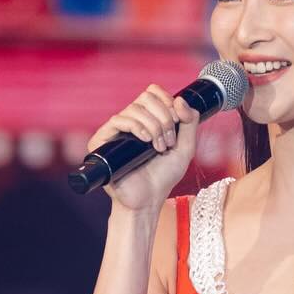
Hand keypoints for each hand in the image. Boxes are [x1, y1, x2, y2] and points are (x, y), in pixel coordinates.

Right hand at [85, 83, 200, 211]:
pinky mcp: (102, 141)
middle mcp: (130, 122)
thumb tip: (180, 99)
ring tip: (160, 148)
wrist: (148, 200)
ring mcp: (115, 131)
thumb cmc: (163, 178)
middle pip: (145, 97)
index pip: (152, 92)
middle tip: (169, 141)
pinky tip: (145, 141)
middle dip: (164, 117)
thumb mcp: (185, 148)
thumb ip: (190, 122)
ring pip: (134, 108)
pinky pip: (117, 120)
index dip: (167, 100)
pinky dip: (136, 126)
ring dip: (154, 126)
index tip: (177, 122)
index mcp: (146, 119)